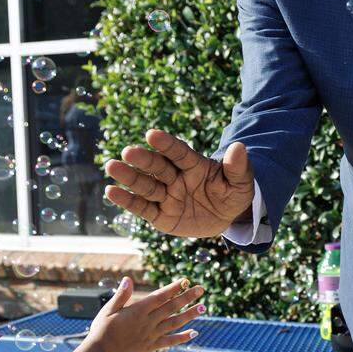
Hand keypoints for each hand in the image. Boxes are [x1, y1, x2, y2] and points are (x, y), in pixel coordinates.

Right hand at [86, 276, 204, 351]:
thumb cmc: (102, 329)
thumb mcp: (108, 309)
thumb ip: (121, 295)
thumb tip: (128, 279)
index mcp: (138, 310)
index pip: (160, 296)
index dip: (174, 288)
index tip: (185, 280)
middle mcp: (147, 322)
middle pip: (171, 307)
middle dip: (187, 297)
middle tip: (201, 289)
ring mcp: (151, 335)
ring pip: (174, 323)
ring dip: (190, 315)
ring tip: (203, 307)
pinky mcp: (151, 346)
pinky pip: (170, 341)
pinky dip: (183, 337)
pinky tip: (194, 333)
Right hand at [104, 128, 254, 237]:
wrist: (225, 217)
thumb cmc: (232, 193)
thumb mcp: (241, 183)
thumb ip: (238, 167)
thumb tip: (239, 147)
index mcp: (194, 165)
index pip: (179, 153)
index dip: (166, 144)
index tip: (152, 134)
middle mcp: (176, 177)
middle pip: (158, 167)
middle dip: (144, 160)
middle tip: (128, 152)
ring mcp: (166, 196)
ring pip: (146, 186)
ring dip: (129, 177)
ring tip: (112, 166)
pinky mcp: (160, 216)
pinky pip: (143, 208)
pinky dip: (127, 201)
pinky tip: (111, 191)